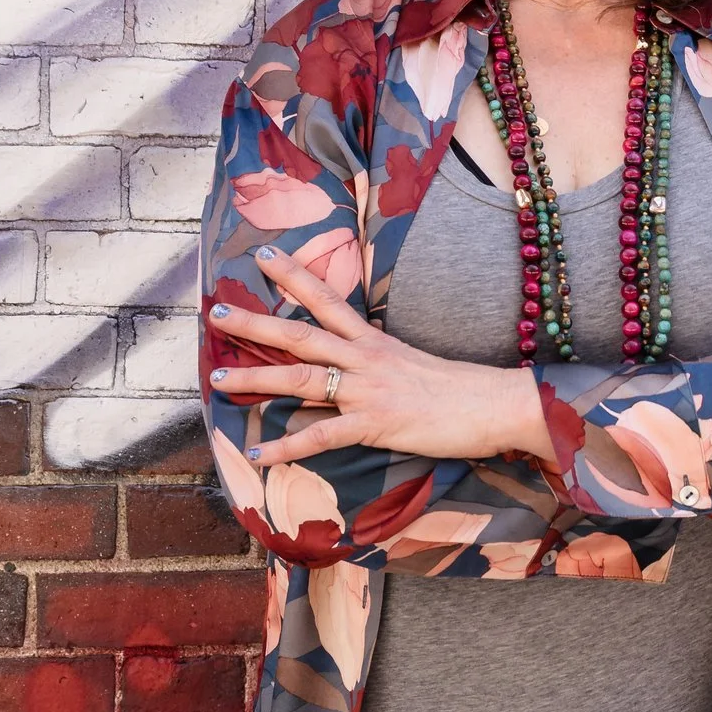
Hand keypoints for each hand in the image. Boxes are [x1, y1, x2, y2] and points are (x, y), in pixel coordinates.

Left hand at [207, 245, 554, 466]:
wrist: (495, 404)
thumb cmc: (461, 389)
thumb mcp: (414, 363)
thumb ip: (380, 361)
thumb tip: (355, 365)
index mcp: (374, 341)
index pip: (327, 299)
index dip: (294, 275)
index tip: (263, 255)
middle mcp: (365, 359)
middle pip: (301, 334)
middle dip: (256, 323)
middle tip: (216, 311)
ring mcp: (367, 391)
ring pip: (301, 379)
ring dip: (255, 379)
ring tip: (217, 380)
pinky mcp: (373, 425)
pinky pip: (320, 438)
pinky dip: (285, 448)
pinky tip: (257, 456)